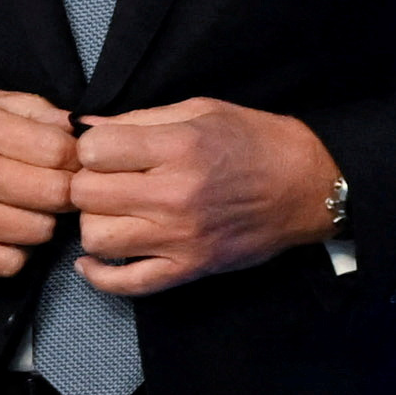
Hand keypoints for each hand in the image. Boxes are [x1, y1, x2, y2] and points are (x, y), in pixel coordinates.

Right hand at [0, 88, 79, 276]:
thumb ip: (29, 109)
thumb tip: (80, 127)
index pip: (59, 152)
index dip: (76, 156)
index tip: (69, 158)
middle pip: (57, 195)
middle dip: (67, 190)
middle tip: (54, 185)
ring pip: (39, 232)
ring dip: (42, 220)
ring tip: (25, 206)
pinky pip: (9, 263)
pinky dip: (16, 250)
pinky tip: (4, 231)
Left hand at [71, 99, 335, 291]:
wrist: (310, 186)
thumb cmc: (257, 142)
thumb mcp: (201, 111)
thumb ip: (141, 119)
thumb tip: (85, 125)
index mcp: (179, 147)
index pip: (92, 150)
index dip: (92, 147)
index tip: (110, 150)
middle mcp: (176, 194)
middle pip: (86, 194)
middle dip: (89, 183)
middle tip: (111, 180)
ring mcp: (182, 237)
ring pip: (96, 238)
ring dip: (97, 223)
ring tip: (116, 213)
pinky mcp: (191, 267)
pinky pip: (127, 283)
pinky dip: (100, 276)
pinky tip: (94, 261)